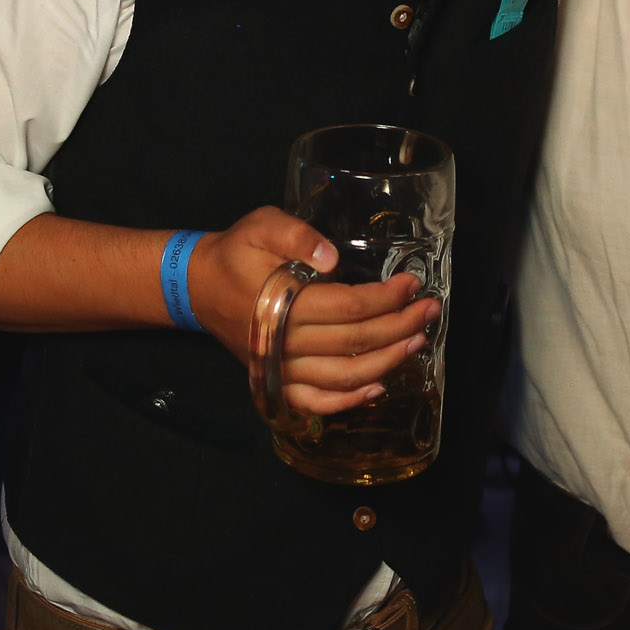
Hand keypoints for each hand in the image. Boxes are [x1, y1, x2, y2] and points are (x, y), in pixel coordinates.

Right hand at [189, 208, 436, 414]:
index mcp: (284, 304)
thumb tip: (333, 257)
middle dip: (400, 327)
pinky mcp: (276, 382)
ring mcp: (280, 369)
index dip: (386, 298)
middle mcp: (285, 344)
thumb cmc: (237, 252)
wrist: (199, 286)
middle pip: (355, 343)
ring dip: (387, 363)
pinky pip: (316, 402)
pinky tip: (378, 388)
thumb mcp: (262, 226)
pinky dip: (348, 401)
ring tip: (418, 342)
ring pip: (343, 377)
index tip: (412, 284)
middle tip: (431, 310)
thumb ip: (296, 236)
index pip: (349, 307)